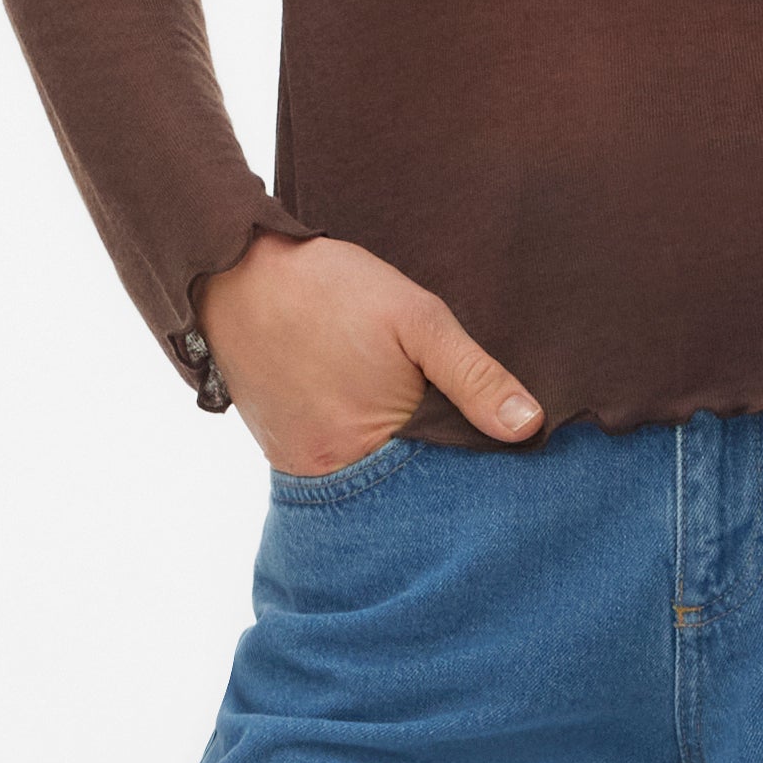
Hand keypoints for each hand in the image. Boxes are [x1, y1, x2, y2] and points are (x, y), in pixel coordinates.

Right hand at [201, 231, 545, 477]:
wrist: (234, 271)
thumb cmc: (330, 290)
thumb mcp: (416, 319)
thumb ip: (473, 375)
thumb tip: (528, 427)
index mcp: (367, 449)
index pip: (441, 487)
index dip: (472, 469)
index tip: (500, 455)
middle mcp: (328, 474)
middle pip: (403, 490)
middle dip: (435, 471)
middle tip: (457, 436)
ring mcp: (300, 468)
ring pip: (370, 481)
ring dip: (398, 461)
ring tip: (415, 423)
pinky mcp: (282, 452)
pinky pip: (336, 467)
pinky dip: (363, 452)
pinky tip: (378, 420)